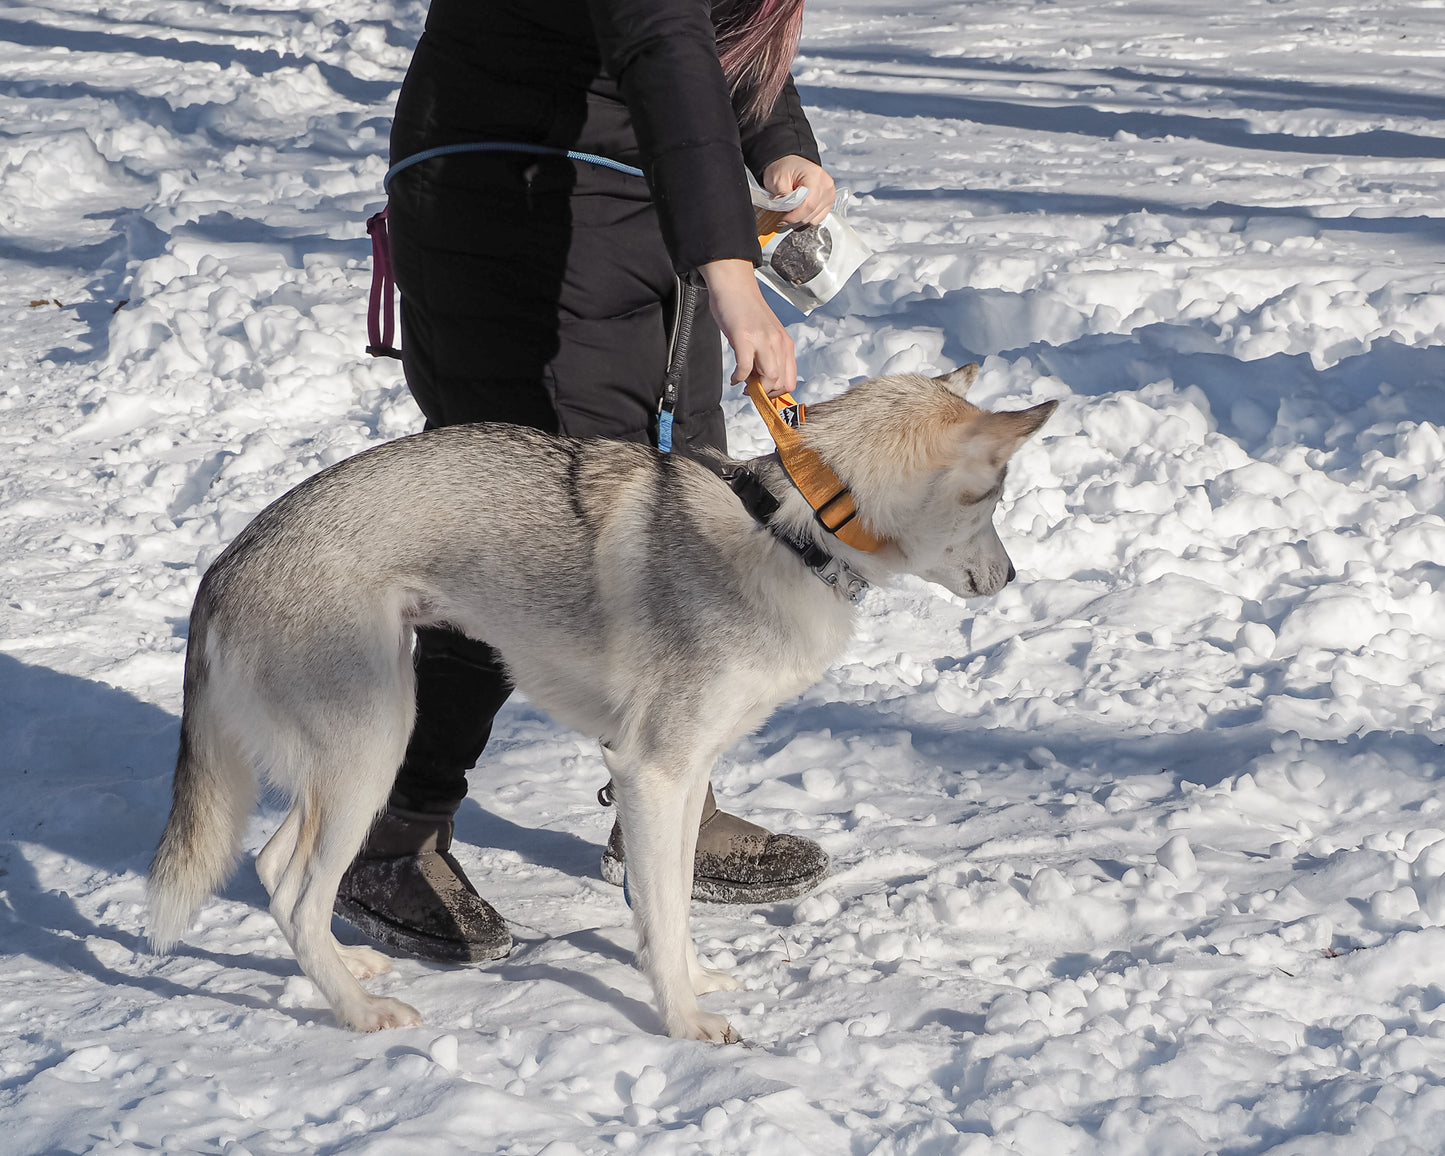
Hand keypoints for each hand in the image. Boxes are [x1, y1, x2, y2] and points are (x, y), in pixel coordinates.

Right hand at [699, 258, 795, 396]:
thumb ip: (767, 356)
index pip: (790, 380)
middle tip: (750, 389)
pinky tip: (734, 376)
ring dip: (755, 388)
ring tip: (743, 384)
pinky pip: (746, 368)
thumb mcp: (765, 335)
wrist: (734, 285)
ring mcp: (763, 340)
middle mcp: (778, 342)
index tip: (762, 393)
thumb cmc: (746, 310)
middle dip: (765, 393)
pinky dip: (738, 377)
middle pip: (781, 383)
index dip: (776, 393)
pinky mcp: (744, 337)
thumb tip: (761, 380)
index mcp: (785, 344)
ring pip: (770, 378)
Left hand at [761, 155, 835, 226]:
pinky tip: (800, 209)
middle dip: (795, 217)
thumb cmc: (784, 167)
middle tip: (784, 212)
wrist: (789, 163)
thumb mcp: (777, 180)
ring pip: (814, 218)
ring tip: (792, 208)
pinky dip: (807, 216)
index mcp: (815, 177)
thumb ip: (783, 198)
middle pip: (811, 213)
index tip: (782, 219)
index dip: (794, 216)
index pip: (808, 205)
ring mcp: (829, 194)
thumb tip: (787, 214)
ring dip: (800, 217)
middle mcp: (826, 186)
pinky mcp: (828, 201)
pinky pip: (818, 218)